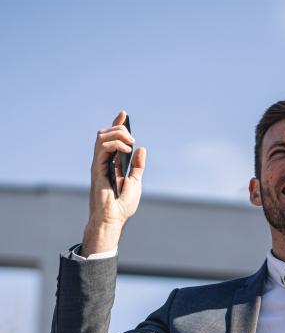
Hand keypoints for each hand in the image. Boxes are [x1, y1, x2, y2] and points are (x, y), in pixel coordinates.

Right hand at [81, 110, 146, 255]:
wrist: (113, 218)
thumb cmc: (122, 205)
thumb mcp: (135, 182)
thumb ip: (137, 166)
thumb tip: (141, 149)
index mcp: (112, 164)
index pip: (112, 140)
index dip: (117, 126)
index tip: (124, 114)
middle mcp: (103, 162)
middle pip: (105, 134)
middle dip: (119, 129)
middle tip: (132, 138)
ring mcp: (98, 165)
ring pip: (101, 137)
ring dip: (117, 134)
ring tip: (130, 142)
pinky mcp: (96, 169)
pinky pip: (101, 148)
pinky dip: (115, 144)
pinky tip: (127, 149)